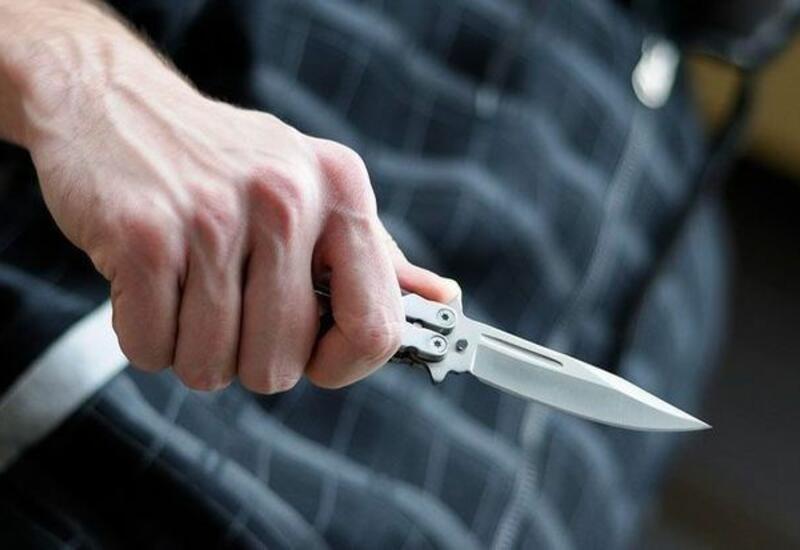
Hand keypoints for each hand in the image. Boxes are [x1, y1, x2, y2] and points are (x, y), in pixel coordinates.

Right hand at [0, 0, 458, 391]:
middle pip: (283, 363)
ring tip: (186, 290)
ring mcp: (214, 214)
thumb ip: (375, 255)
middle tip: (229, 308)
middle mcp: (287, 198)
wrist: (115, 103)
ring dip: (192, 348)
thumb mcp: (313, 188)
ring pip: (212, 364)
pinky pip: (151, 347)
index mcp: (341, 190)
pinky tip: (148, 288)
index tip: (319, 361)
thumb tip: (441, 300)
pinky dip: (145, 336)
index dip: (345, 366)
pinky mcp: (144, 234)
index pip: (376, 326)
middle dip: (249, 358)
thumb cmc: (222, 161)